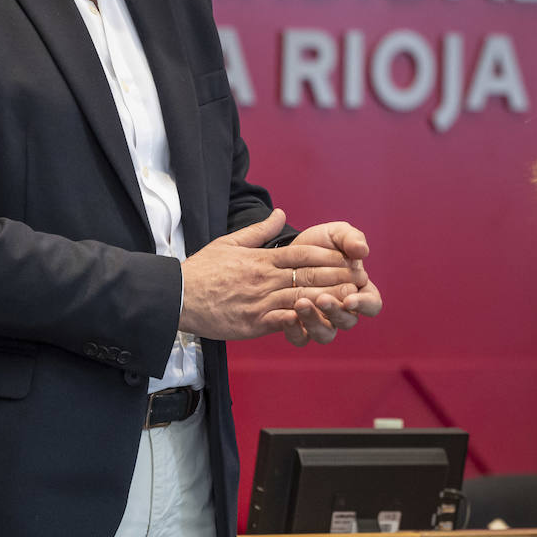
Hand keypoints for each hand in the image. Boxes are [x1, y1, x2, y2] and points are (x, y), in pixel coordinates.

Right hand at [180, 209, 362, 340]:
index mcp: (261, 259)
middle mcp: (264, 279)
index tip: (347, 257)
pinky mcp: (253, 322)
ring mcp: (260, 301)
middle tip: (360, 279)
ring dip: (328, 299)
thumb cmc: (203, 270)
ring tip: (350, 300)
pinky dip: (302, 320)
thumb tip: (281, 213)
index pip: (302, 254)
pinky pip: (282, 320)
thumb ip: (259, 231)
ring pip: (300, 297)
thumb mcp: (230, 242)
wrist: (176, 296)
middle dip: (336, 277)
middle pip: (307, 275)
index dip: (327, 256)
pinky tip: (321, 321)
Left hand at [281, 220, 383, 345]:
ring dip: (314, 321)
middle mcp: (343, 311)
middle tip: (322, 298)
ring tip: (300, 303)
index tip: (351, 298)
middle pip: (347, 321)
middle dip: (335, 311)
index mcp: (360, 291)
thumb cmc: (320, 244)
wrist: (287, 252)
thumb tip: (362, 250)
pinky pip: (300, 338)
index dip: (364, 304)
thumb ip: (351, 239)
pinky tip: (286, 316)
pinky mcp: (300, 328)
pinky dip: (294, 330)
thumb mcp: (336, 234)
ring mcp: (322, 322)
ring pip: (325, 334)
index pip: (372, 305)